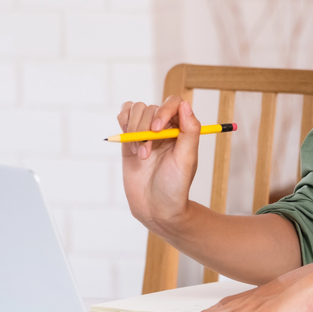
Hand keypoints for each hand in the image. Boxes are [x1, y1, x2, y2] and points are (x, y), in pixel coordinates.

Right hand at [118, 96, 200, 229]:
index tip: (157, 128)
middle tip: (147, 153)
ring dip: (134, 130)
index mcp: (182, 129)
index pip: (173, 103)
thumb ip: (189, 131)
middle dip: (145, 129)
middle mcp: (164, 128)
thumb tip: (185, 104)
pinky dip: (123, 123)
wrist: (155, 207)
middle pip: (150, 108)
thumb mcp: (187, 159)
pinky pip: (124, 117)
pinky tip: (128, 142)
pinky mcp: (130, 139)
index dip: (163, 111)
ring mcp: (146, 132)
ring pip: (136, 110)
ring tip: (140, 154)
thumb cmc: (175, 186)